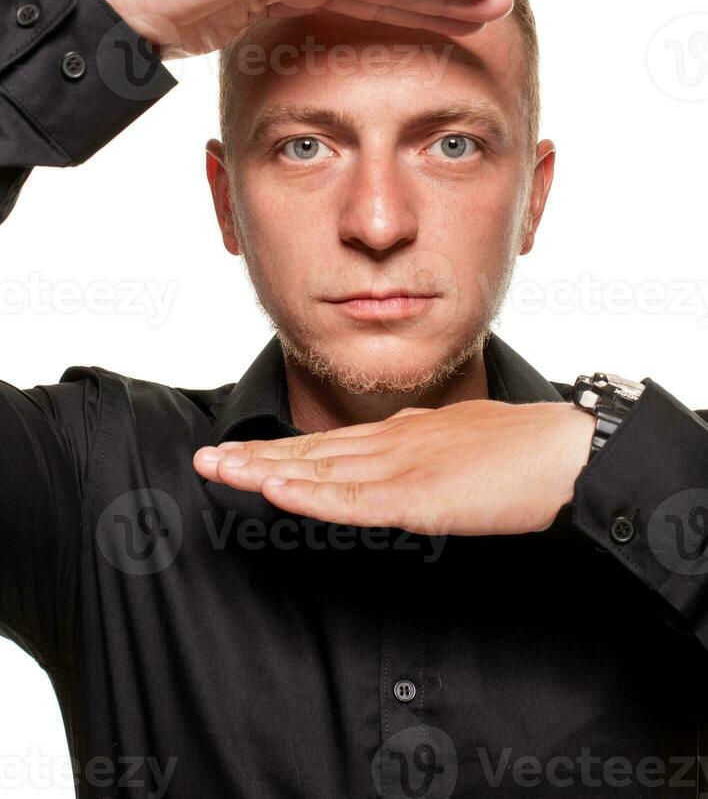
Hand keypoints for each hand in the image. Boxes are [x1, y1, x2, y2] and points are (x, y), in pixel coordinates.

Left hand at [193, 400, 595, 535]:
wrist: (565, 451)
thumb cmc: (524, 452)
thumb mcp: (462, 446)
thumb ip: (426, 457)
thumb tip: (405, 469)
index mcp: (404, 434)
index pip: (330, 445)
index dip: (282, 449)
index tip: (243, 454)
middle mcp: (392, 443)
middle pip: (311, 451)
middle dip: (254, 455)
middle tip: (206, 457)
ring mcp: (401, 466)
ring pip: (319, 469)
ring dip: (263, 469)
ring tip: (217, 468)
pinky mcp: (417, 496)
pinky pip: (352, 499)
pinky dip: (309, 495)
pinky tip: (274, 490)